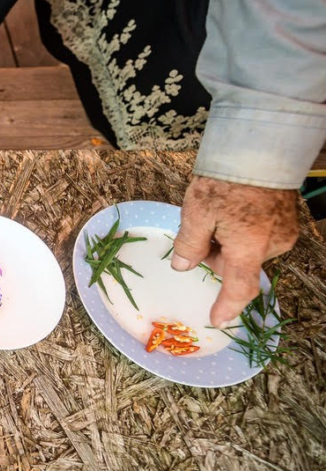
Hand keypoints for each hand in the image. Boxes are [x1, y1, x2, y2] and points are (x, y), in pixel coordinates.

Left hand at [172, 176, 299, 326]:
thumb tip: (183, 267)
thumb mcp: (196, 213)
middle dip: (216, 255)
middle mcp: (272, 245)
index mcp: (250, 248)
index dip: (227, 307)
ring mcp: (283, 232)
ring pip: (247, 250)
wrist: (258, 150)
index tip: (217, 320)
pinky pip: (259, 236)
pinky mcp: (287, 220)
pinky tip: (233, 209)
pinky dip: (242, 231)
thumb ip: (189, 245)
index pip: (239, 289)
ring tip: (218, 212)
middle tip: (201, 229)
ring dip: (229, 241)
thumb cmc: (226, 181)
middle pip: (237, 265)